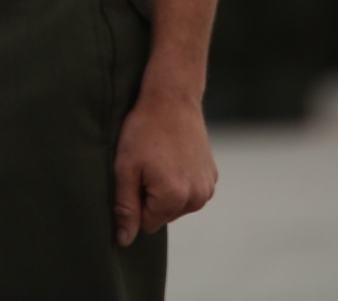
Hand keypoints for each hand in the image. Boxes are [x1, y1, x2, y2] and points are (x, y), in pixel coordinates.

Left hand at [113, 88, 217, 245]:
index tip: (136, 174)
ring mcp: (207, 187)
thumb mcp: (125, 166)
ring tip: (160, 157)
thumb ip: (125, 207)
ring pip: (177, 205)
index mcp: (174, 198)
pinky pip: (190, 191)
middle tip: (146, 163)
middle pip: (163, 215)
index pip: (147, 224)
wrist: (172, 97)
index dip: (136, 200)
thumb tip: (124, 241)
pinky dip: (180, 179)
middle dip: (151, 196)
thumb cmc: (143, 129)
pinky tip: (173, 155)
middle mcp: (197, 198)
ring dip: (166, 189)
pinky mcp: (212, 175)